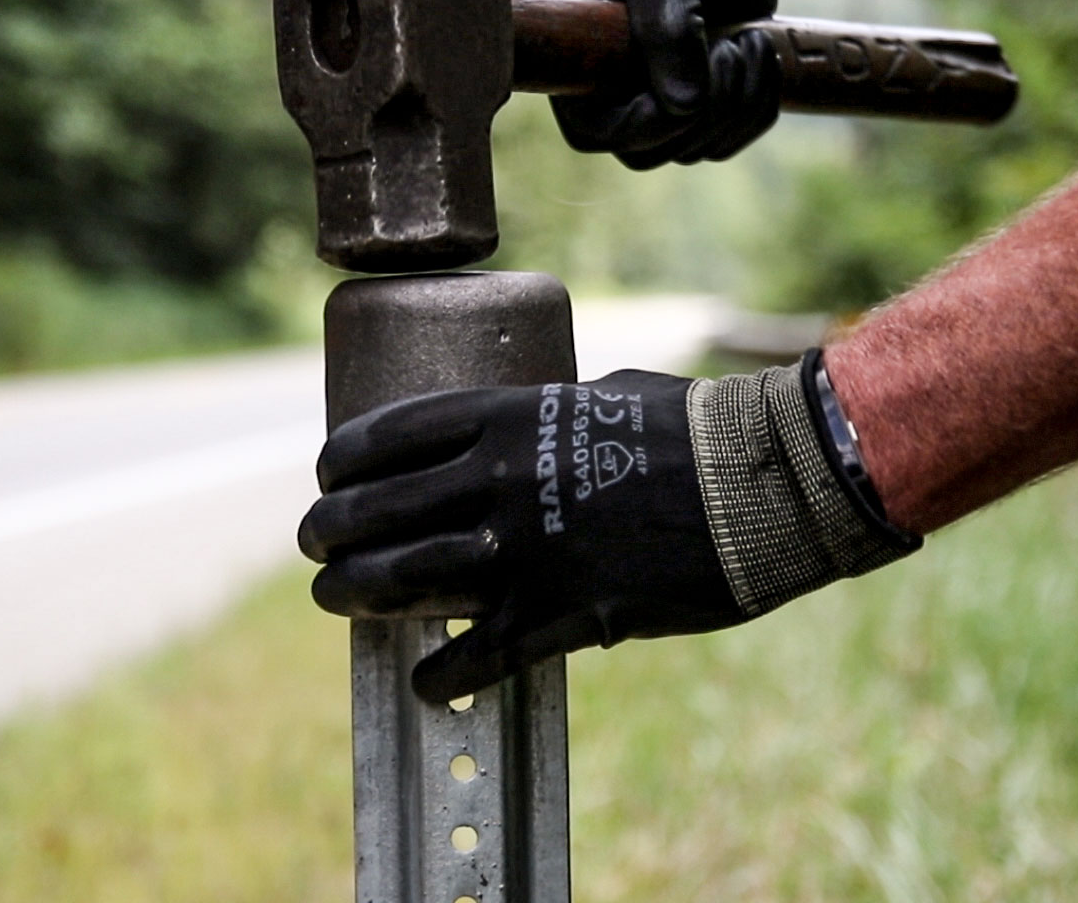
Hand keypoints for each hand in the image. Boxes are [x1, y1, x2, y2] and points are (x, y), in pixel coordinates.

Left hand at [298, 356, 919, 701]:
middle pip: (375, 510)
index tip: (325, 474)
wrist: (762, 484)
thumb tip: (523, 427)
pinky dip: (440, 673)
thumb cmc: (693, 429)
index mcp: (505, 416)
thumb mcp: (602, 394)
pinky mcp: (559, 612)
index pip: (388, 437)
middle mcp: (496, 480)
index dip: (342, 460)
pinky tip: (425, 682)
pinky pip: (474, 654)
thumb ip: (547, 414)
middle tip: (315, 546)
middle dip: (329, 532)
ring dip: (355, 594)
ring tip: (335, 599)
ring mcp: (523, 549)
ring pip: (400, 580)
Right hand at [539, 0, 800, 168]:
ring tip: (750, 42)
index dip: (640, 126)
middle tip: (733, 50)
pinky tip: (761, 56)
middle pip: (642, 151)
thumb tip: (681, 103)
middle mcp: (605, 84)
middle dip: (702, 114)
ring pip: (688, 151)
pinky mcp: (694, 106)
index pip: (588, 129)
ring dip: (737, 108)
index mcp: (575, 46)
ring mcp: (650, 99)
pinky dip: (754, 111)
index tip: (687, 92)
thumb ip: (668, 22)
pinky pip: (723, 141)